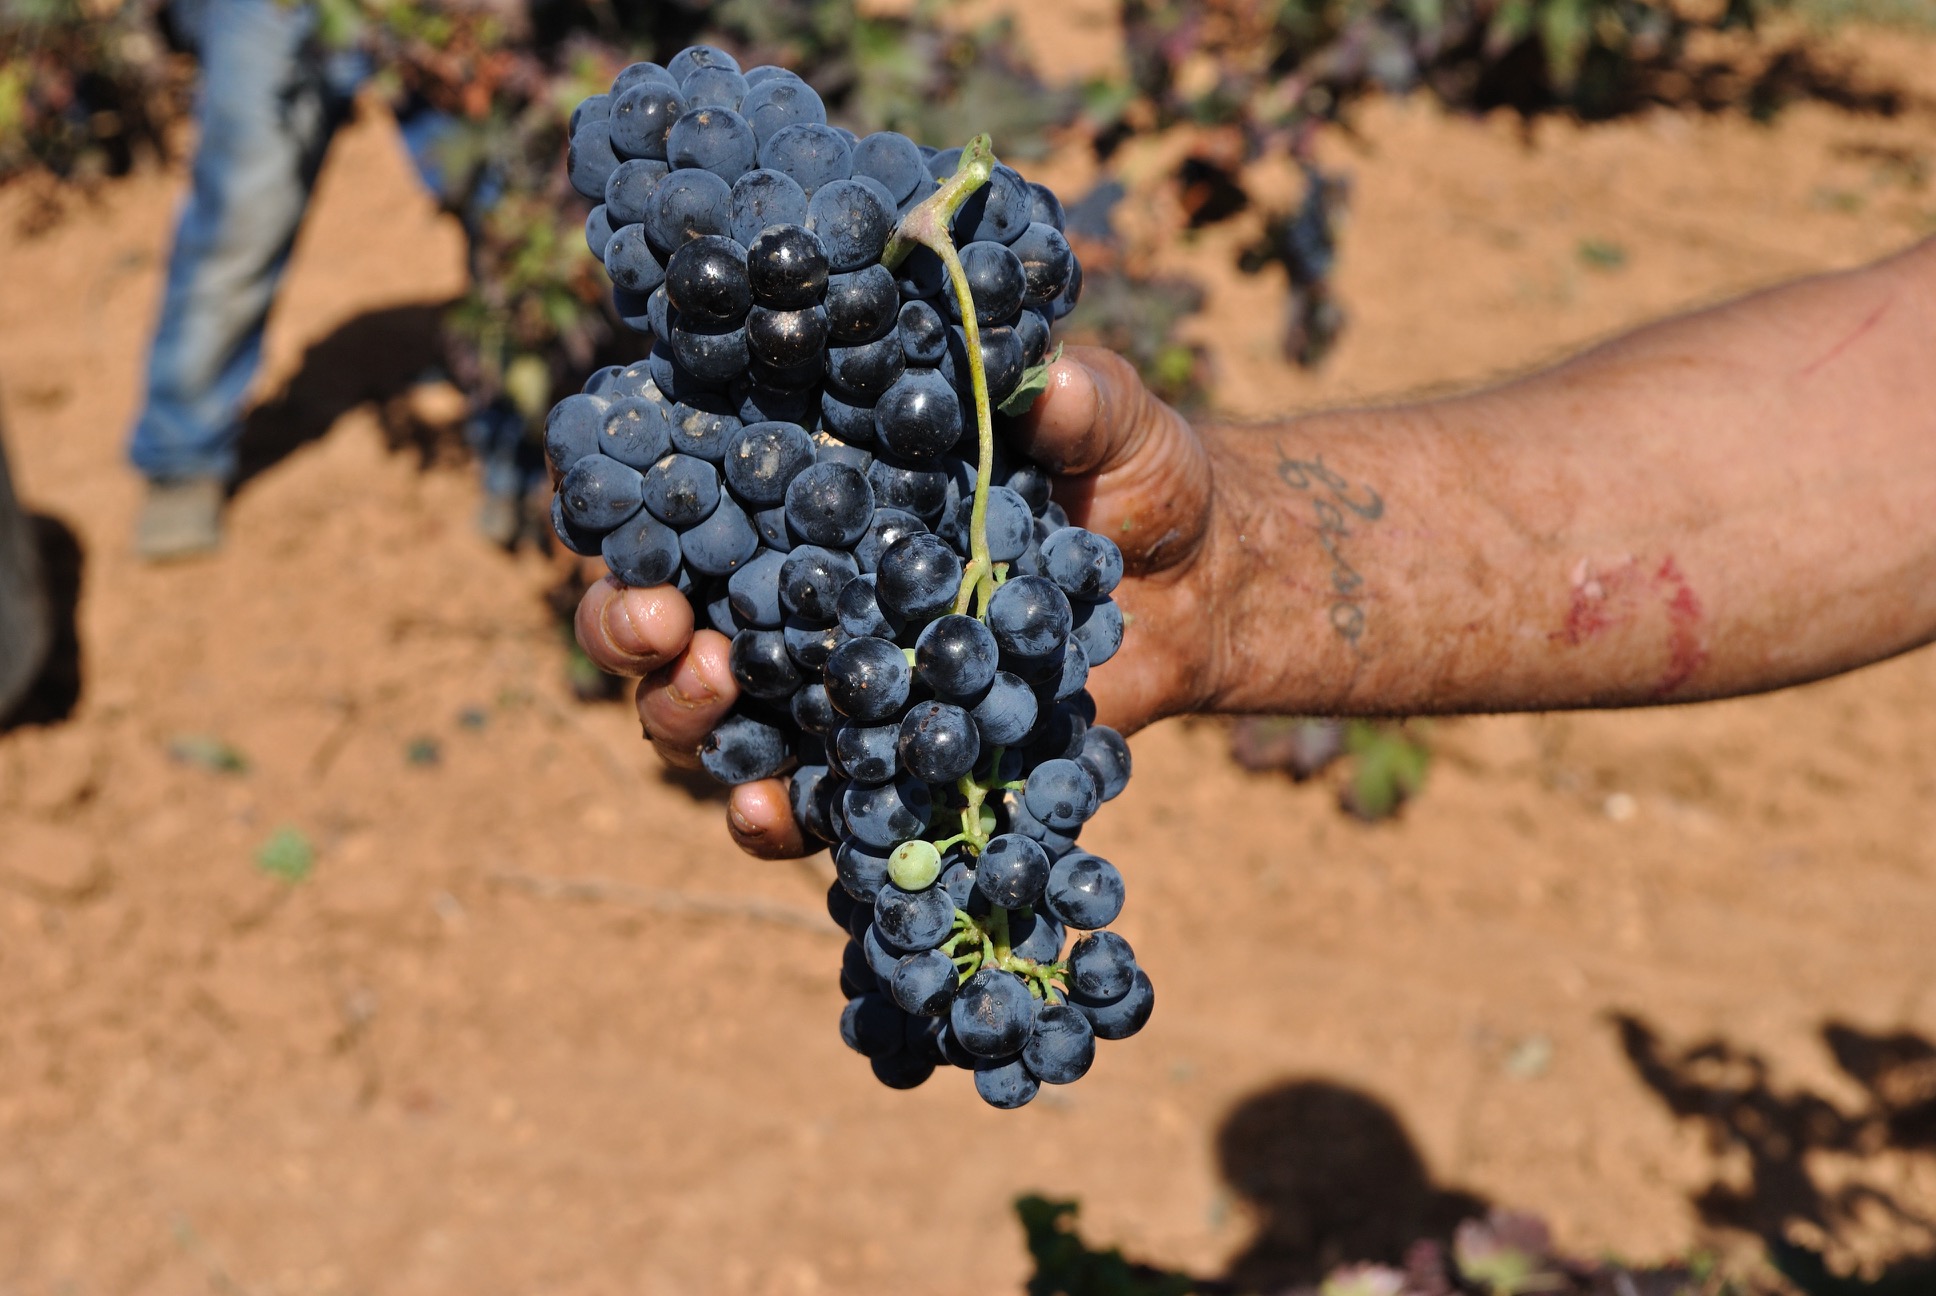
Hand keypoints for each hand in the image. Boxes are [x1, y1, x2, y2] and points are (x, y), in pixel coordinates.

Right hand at [572, 345, 1231, 858]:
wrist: (1200, 589)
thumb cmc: (1132, 477)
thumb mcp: (1116, 421)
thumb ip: (1083, 401)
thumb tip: (1050, 383)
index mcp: (818, 487)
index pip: (683, 493)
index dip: (627, 506)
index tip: (621, 512)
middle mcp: (803, 587)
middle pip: (666, 617)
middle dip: (630, 626)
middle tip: (661, 624)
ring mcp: (836, 683)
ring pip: (711, 719)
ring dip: (687, 716)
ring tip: (718, 688)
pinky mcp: (887, 762)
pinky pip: (808, 806)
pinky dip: (774, 818)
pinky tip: (771, 811)